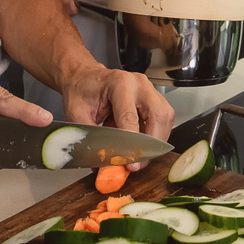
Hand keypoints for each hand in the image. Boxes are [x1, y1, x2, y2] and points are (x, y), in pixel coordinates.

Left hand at [59, 66, 174, 164]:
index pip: (131, 118)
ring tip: (139, 155)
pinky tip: (141, 144)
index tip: (129, 163)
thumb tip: (104, 166)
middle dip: (152, 143)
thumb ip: (92, 140)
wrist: (85, 77)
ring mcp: (149, 89)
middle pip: (159, 115)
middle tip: (139, 162)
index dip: (131, 145)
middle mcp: (139, 83)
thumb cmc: (81, 91)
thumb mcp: (77, 115)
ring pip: (165, 117)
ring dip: (156, 140)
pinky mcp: (153, 97)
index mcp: (119, 83)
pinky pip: (163, 119)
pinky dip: (155, 135)